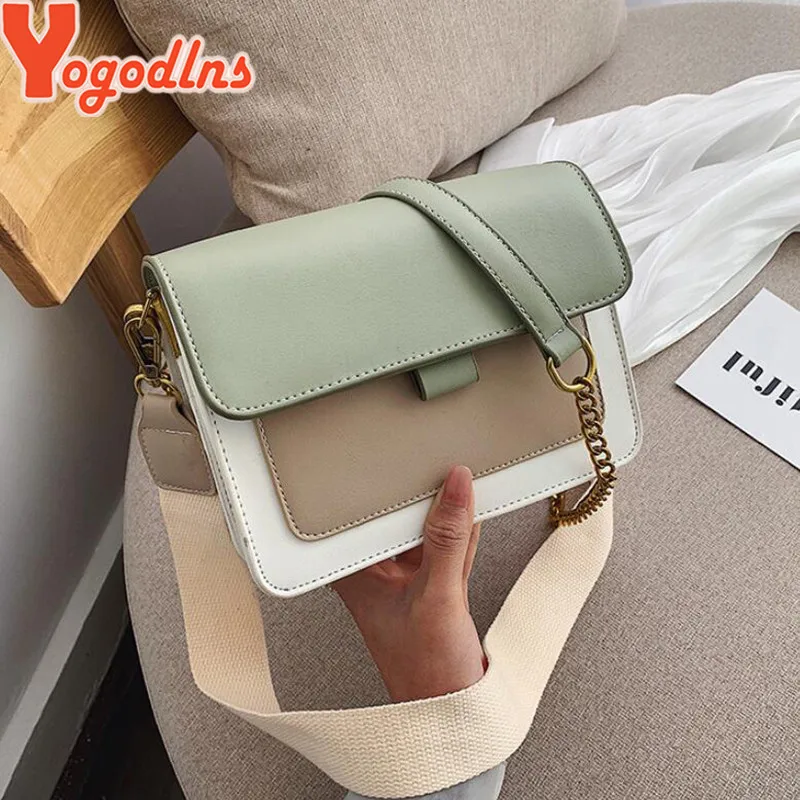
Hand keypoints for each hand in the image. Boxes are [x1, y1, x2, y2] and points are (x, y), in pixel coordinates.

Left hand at [334, 466, 485, 702]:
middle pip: (399, 516)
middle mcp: (376, 572)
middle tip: (446, 469)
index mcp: (356, 573)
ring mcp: (406, 577)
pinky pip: (448, 545)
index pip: (367, 515)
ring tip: (462, 489)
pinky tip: (471, 519)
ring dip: (449, 515)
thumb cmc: (424, 673)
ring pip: (428, 529)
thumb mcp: (439, 596)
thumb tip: (456, 487)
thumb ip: (450, 538)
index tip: (412, 459)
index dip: (388, 484)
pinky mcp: (432, 583)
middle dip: (426, 497)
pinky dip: (462, 534)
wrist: (454, 711)